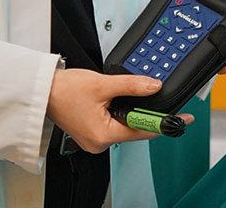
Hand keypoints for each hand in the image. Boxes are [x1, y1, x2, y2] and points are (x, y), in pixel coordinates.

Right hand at [46, 68, 194, 153]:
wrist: (43, 90)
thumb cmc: (64, 90)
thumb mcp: (103, 84)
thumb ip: (132, 85)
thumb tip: (154, 86)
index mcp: (103, 135)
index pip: (143, 130)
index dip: (165, 122)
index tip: (183, 119)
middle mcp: (100, 142)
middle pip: (136, 128)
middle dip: (147, 112)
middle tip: (159, 96)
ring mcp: (95, 138)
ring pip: (126, 125)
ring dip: (133, 110)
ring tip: (134, 93)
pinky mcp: (92, 131)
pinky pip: (115, 123)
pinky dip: (122, 112)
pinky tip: (122, 100)